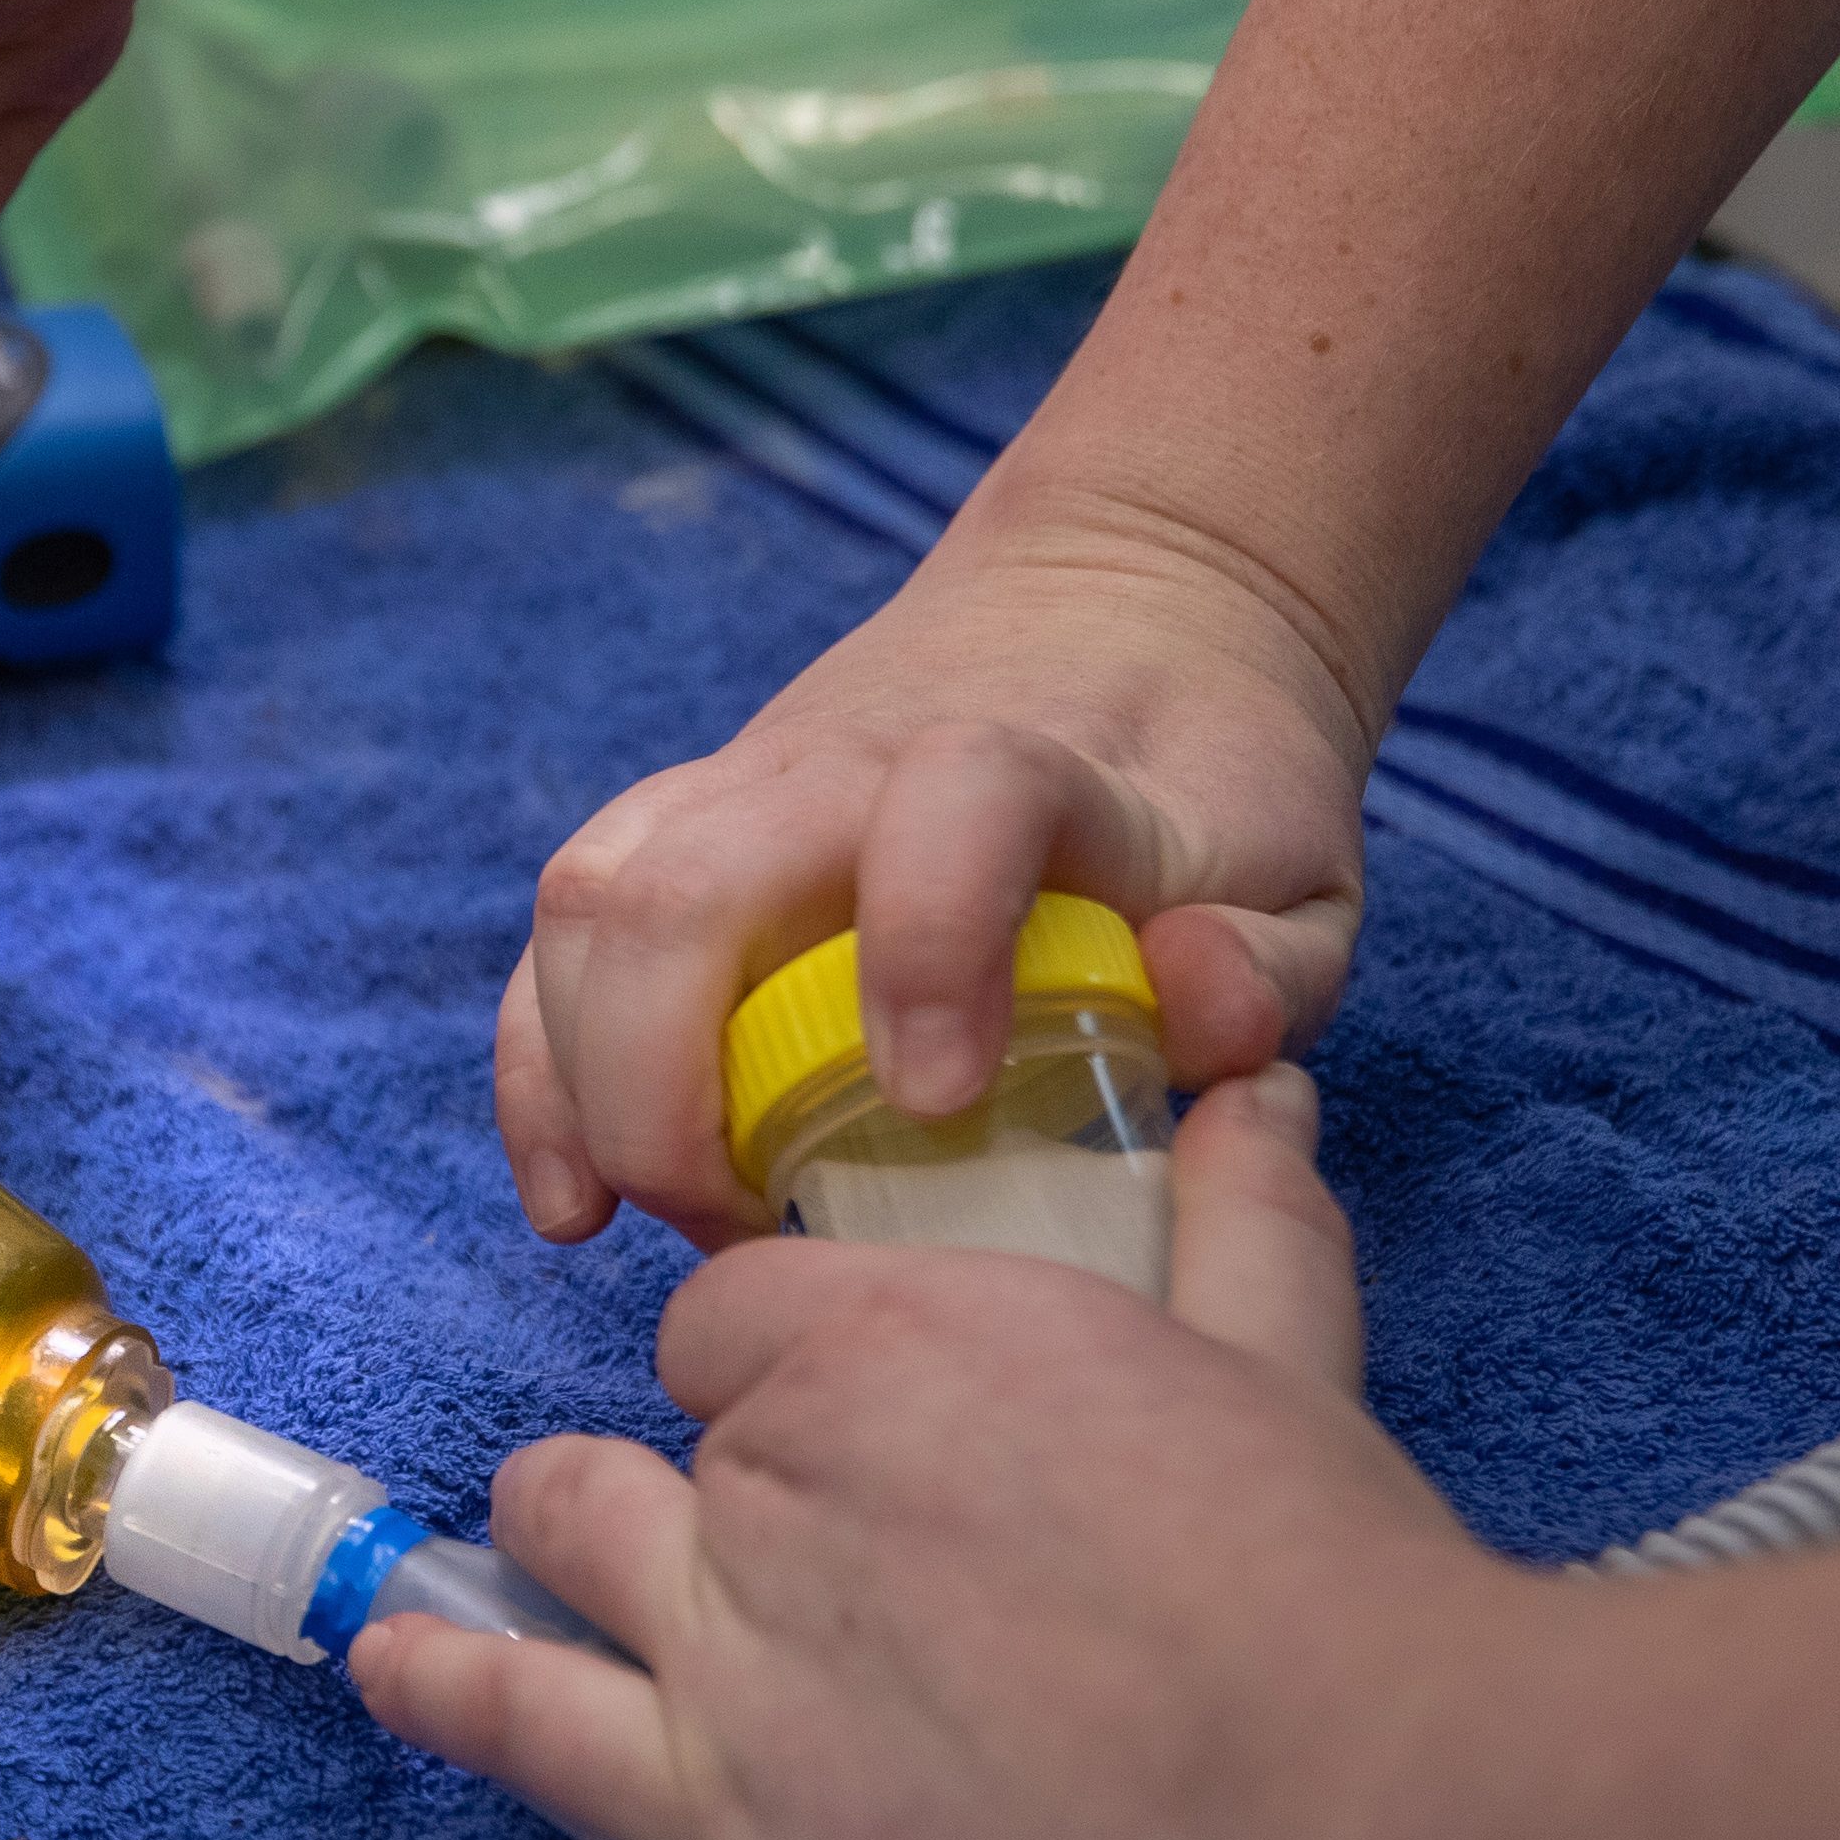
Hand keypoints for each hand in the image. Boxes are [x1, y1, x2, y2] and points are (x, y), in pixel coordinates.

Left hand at [359, 1070, 1537, 1839]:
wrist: (1366, 1836)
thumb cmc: (1340, 1600)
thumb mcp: (1289, 1367)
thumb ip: (1243, 1224)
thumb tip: (1249, 1095)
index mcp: (898, 1336)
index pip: (746, 1317)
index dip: (789, 1371)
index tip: (855, 1432)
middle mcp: (779, 1469)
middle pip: (668, 1433)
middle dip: (718, 1475)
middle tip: (824, 1556)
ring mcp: (731, 1644)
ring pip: (573, 1533)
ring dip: (587, 1547)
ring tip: (607, 1582)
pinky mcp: (721, 1816)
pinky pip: (519, 1717)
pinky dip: (444, 1682)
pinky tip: (398, 1663)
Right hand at [497, 487, 1392, 1247]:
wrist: (1126, 616)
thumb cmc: (1206, 785)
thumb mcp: (1301, 876)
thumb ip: (1264, 963)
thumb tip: (1185, 1006)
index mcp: (1018, 762)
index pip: (949, 808)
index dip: (927, 944)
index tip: (932, 1100)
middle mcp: (843, 763)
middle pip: (682, 886)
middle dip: (667, 1088)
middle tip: (748, 1223)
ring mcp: (739, 788)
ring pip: (590, 906)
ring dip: (582, 1082)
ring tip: (654, 1215)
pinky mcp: (678, 828)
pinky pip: (559, 938)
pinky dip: (538, 1070)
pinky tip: (575, 1196)